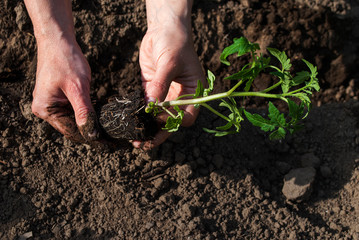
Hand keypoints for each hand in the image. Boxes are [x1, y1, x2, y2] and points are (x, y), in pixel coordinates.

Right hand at [24, 0, 99, 141]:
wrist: (58, 41)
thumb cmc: (65, 60)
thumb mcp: (77, 87)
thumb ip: (84, 111)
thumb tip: (92, 134)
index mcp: (46, 109)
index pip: (72, 131)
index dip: (92, 139)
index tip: (109, 145)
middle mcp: (45, 110)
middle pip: (72, 129)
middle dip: (92, 134)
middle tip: (113, 141)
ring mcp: (51, 104)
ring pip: (74, 121)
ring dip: (91, 126)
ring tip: (110, 134)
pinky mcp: (59, 99)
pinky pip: (74, 112)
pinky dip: (87, 115)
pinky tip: (101, 120)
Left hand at [133, 21, 204, 148]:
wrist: (164, 28)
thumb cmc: (174, 43)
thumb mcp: (169, 63)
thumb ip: (160, 85)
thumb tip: (151, 107)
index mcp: (194, 92)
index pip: (187, 116)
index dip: (173, 122)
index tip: (158, 122)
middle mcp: (181, 96)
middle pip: (171, 121)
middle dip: (157, 133)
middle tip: (142, 143)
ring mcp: (166, 94)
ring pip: (158, 116)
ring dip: (147, 127)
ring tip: (134, 139)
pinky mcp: (152, 89)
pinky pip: (147, 105)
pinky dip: (140, 114)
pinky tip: (130, 121)